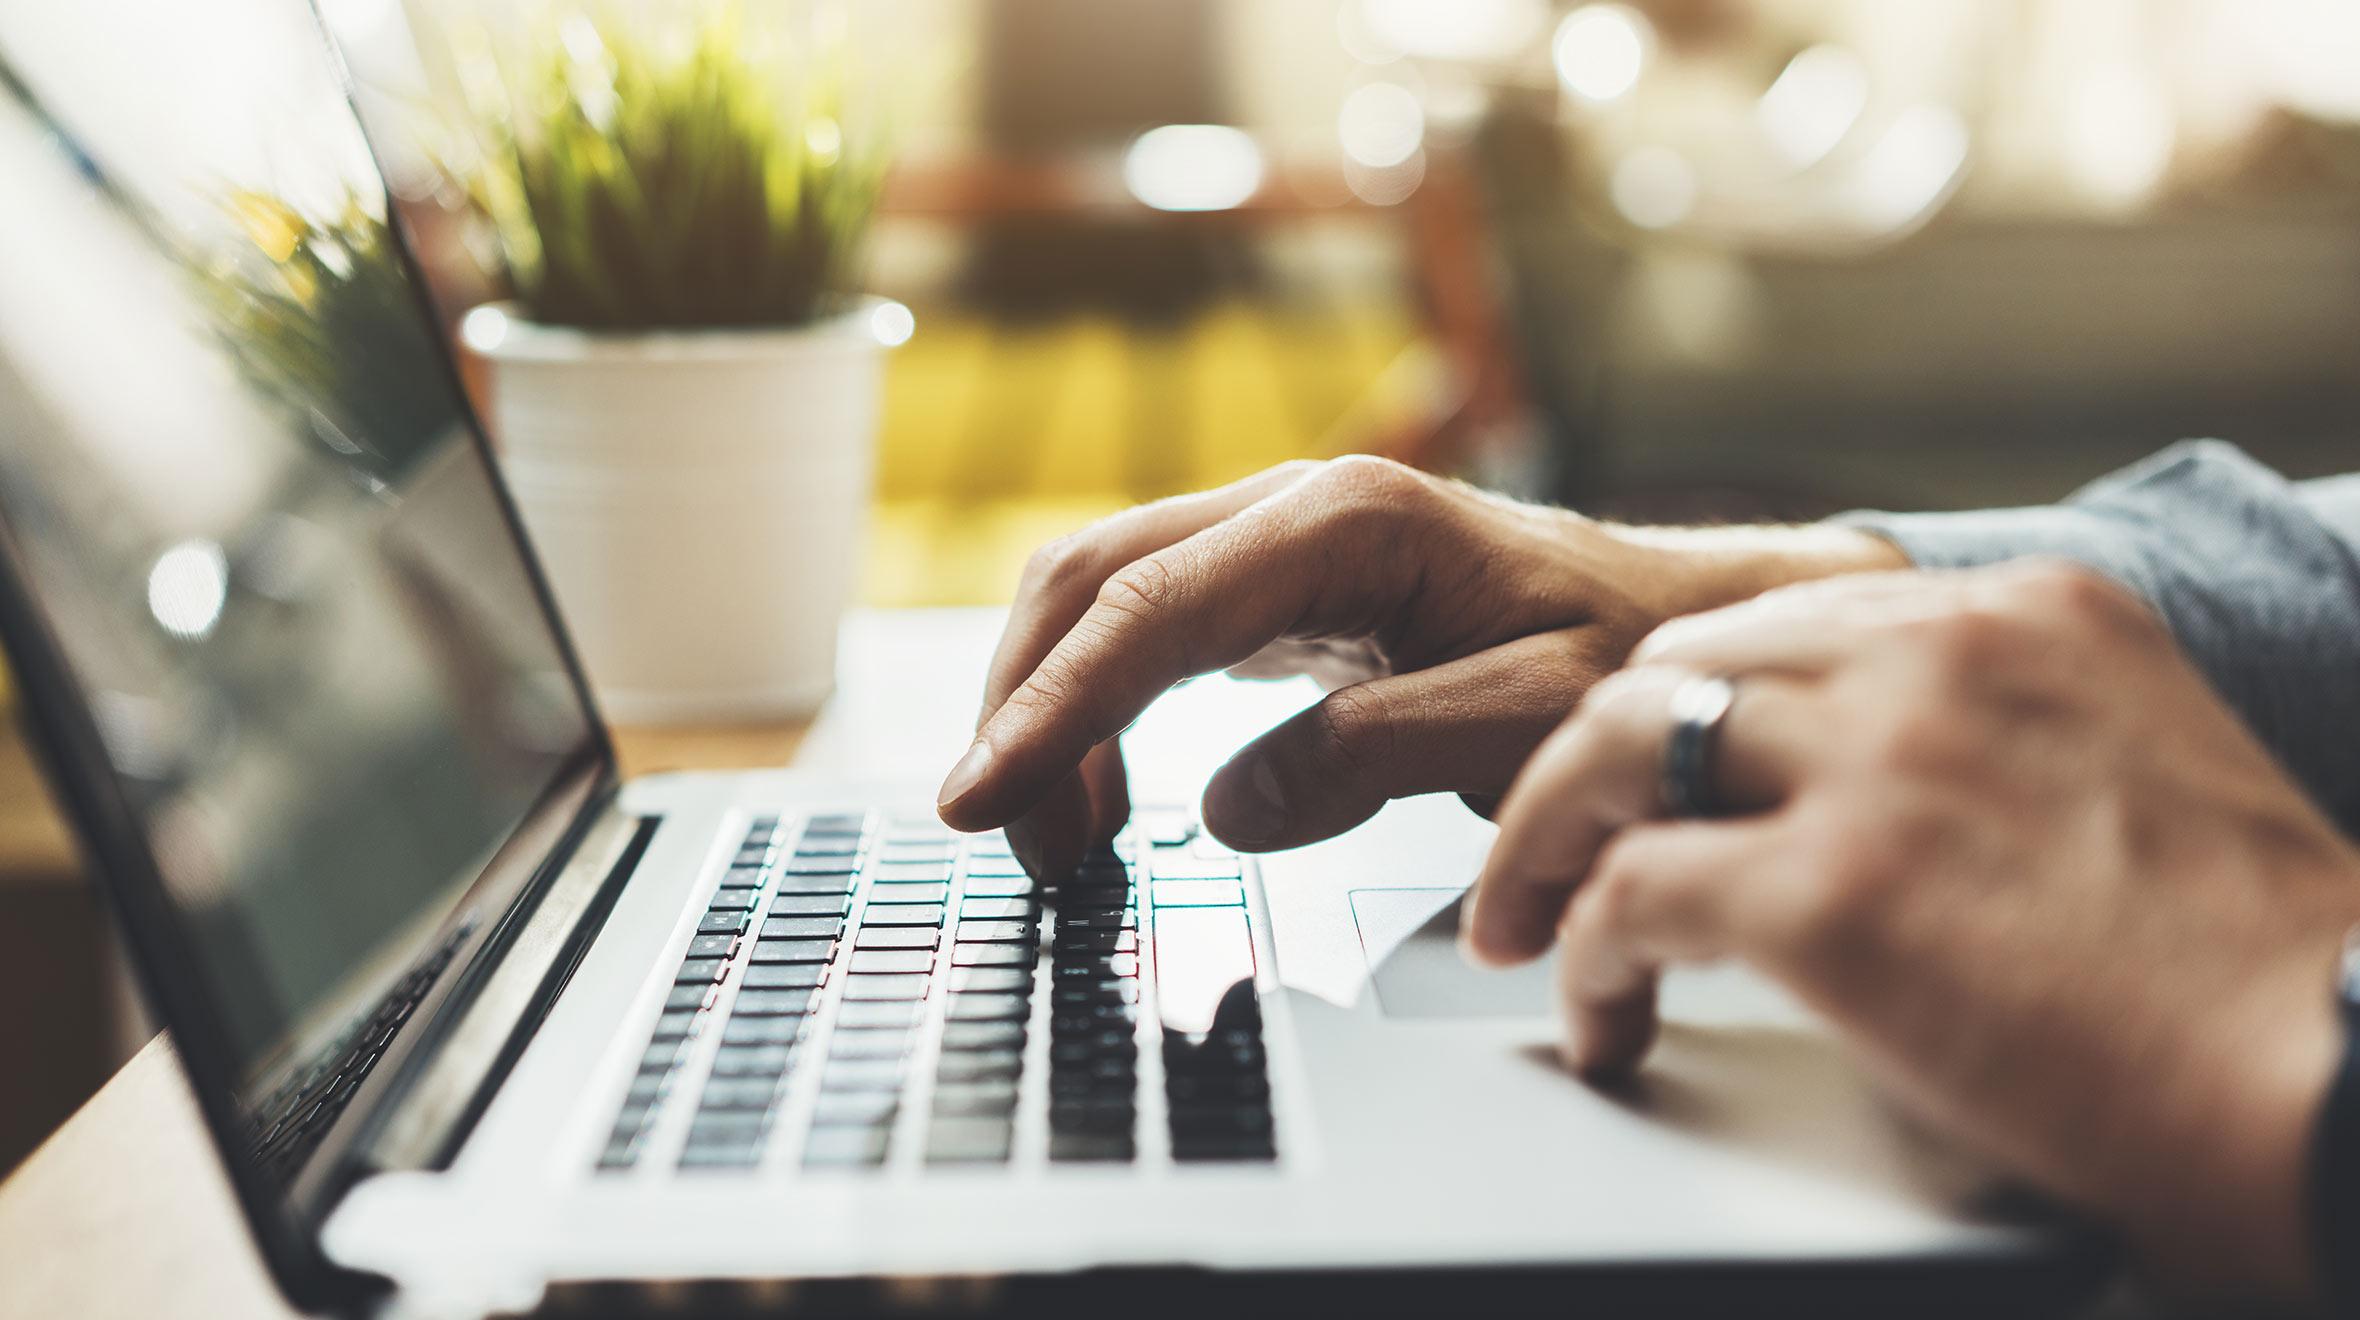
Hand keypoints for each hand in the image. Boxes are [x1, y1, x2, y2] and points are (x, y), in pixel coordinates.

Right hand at [935, 455, 1902, 877]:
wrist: (1683, 622)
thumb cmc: (1627, 662)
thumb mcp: (1532, 718)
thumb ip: (1380, 756)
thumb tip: (1227, 807)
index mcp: (1345, 523)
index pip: (1147, 611)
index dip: (1049, 710)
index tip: (980, 801)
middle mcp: (1294, 508)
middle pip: (1090, 580)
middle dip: (1022, 705)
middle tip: (999, 837)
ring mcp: (1279, 540)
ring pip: (1104, 598)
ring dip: (1050, 709)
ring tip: (1057, 842)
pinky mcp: (1279, 587)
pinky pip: (1149, 631)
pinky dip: (1099, 709)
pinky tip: (1106, 794)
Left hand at [1468, 560, 2359, 1298]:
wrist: (2341, 1073)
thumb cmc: (2259, 975)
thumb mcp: (2130, 773)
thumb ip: (1998, 743)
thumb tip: (1862, 798)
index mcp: (2026, 615)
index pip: (1782, 618)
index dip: (1690, 702)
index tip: (1648, 768)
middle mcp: (1941, 657)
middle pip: (1673, 663)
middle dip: (1592, 759)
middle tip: (1553, 843)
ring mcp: (1880, 763)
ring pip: (1614, 745)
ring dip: (1543, 839)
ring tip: (1521, 921)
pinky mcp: (1833, 890)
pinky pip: (1627, 895)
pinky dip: (1582, 956)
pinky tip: (1599, 1013)